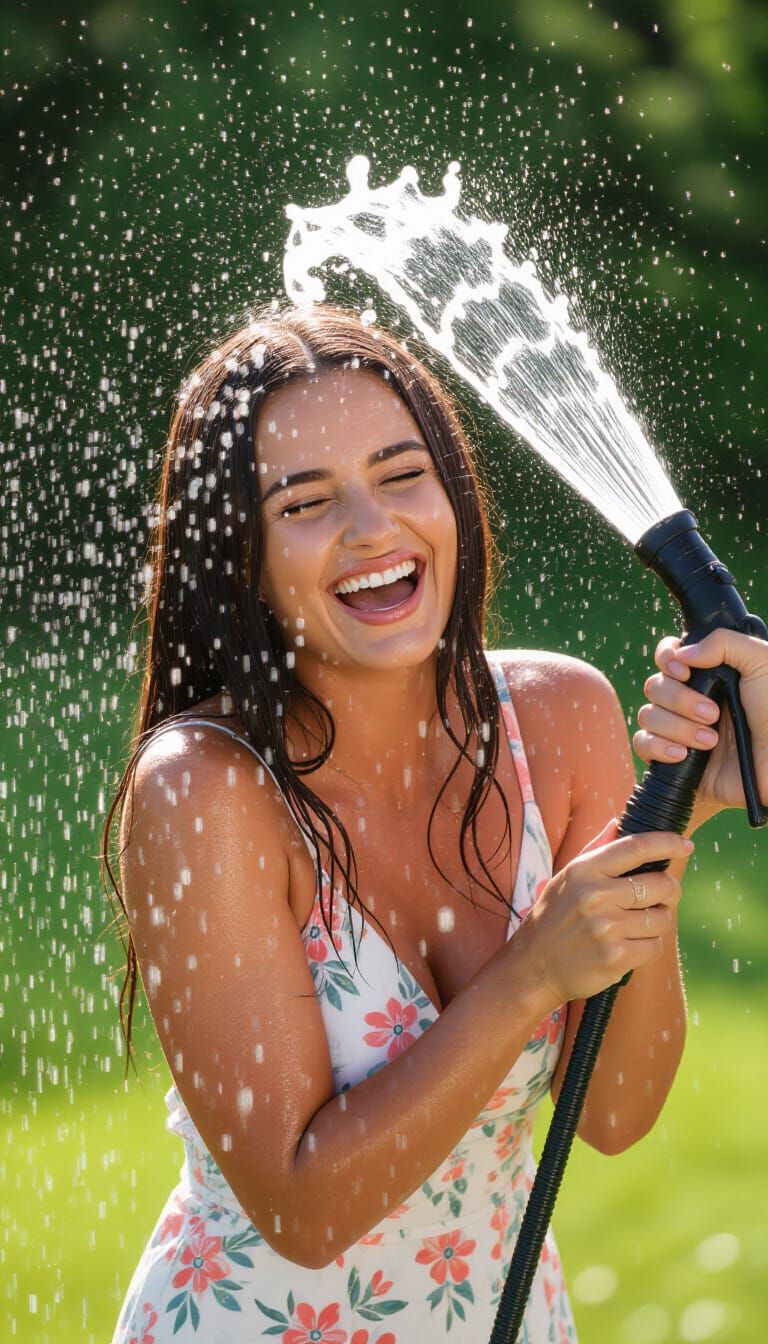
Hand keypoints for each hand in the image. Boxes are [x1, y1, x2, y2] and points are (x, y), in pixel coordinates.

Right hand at [520, 822, 688, 1008]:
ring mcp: (606, 927)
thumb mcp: (566, 877)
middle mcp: (595, 896)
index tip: (684, 844)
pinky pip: (655, 946)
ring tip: (637, 924)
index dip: (667, 842)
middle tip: (662, 897)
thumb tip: (618, 822)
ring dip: (657, 921)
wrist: (533, 966)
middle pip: (661, 884)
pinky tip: (629, 945)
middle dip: (670, 891)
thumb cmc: (553, 918)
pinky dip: (648, 946)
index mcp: (584, 870)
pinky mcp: (615, 957)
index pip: (636, 847)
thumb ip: (595, 849)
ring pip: (662, 918)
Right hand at [635, 630, 767, 819]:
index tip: (684, 672)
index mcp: (709, 675)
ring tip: (711, 740)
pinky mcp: (673, 759)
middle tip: (713, 714)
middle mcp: (691, 700)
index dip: (667, 659)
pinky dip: (659, 747)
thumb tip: (682, 654)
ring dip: (677, 727)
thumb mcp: (763, 663)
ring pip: (647, 715)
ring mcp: (680, 729)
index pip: (669, 656)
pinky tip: (684, 755)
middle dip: (679, 700)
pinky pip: (643, 744)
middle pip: (654, 685)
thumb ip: (724, 642)